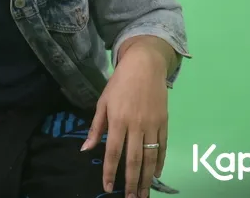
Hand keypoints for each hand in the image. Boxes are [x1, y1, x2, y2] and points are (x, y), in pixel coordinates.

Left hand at [81, 46, 169, 197]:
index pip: (113, 151)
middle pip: (133, 159)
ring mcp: (152, 124)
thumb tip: (86, 148)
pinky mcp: (164, 122)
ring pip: (150, 157)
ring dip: (146, 178)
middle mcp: (136, 125)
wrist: (145, 65)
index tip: (107, 187)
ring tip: (143, 194)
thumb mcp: (102, 101)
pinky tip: (156, 174)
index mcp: (117, 119)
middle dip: (131, 181)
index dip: (109, 171)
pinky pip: (162, 146)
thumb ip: (96, 127)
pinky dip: (160, 162)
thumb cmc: (119, 83)